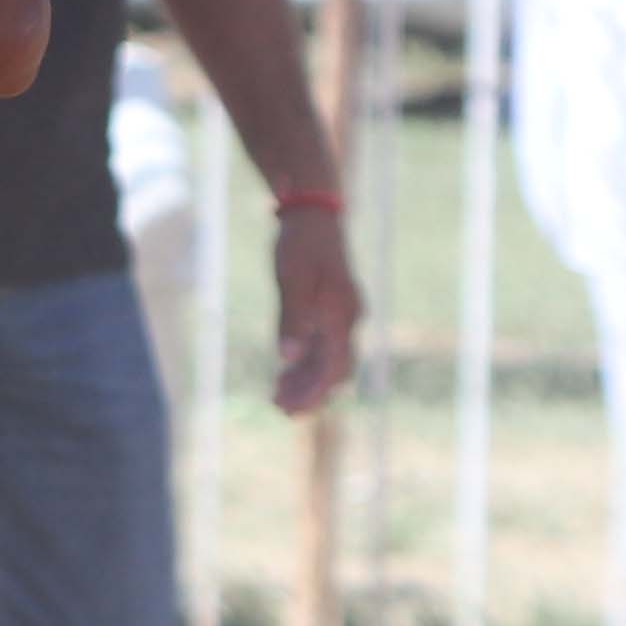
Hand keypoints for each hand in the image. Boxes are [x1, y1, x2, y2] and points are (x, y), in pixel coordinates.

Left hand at [267, 202, 359, 414]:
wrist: (312, 214)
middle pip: (334, 370)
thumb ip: (291, 319)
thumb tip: (287, 357)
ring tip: (278, 398)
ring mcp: (340, 315)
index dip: (313, 392)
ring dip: (306, 382)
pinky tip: (284, 374)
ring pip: (328, 360)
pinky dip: (305, 363)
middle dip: (311, 393)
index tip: (290, 411)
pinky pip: (322, 345)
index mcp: (342, 315)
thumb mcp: (292, 280)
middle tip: (282, 411)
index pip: (332, 367)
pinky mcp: (329, 310)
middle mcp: (348, 319)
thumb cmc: (301, 245)